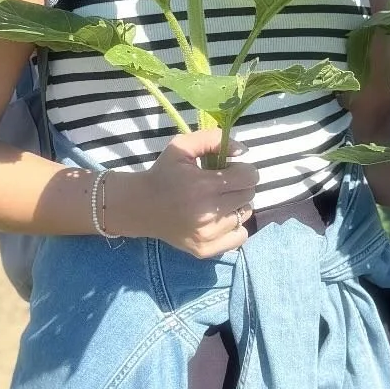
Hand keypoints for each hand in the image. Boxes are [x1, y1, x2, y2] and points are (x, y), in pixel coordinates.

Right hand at [106, 127, 259, 256]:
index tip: (230, 169)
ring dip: (236, 206)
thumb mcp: (183, 146)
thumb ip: (214, 139)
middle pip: (249, 196)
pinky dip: (234, 227)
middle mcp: (207, 214)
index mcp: (203, 186)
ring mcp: (207, 235)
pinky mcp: (205, 249)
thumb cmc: (164, 174)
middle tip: (222, 185)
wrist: (140, 206)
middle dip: (240, 186)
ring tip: (217, 201)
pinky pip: (239, 237)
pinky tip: (219, 219)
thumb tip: (243, 151)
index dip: (243, 170)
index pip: (249, 177)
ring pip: (245, 215)